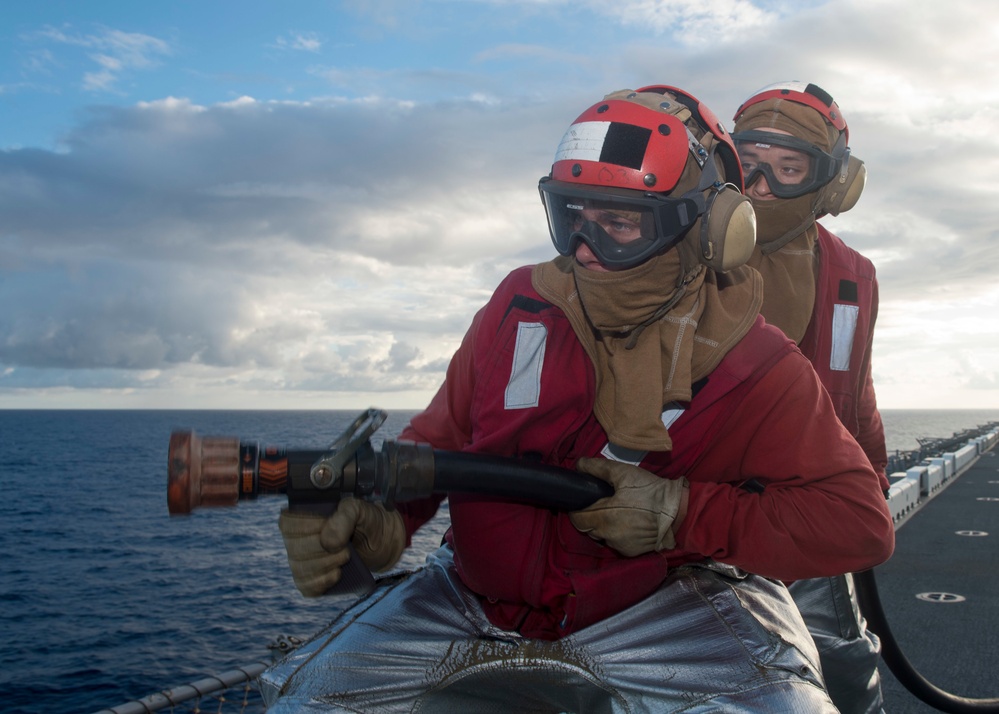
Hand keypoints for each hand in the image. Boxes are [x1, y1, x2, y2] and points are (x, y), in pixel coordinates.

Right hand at [278, 499, 405, 596]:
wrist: (383, 541)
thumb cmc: (366, 521)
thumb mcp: (359, 509)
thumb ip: (343, 517)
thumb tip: (326, 542)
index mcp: (304, 516)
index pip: (287, 523)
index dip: (306, 527)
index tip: (328, 526)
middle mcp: (298, 539)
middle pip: (295, 549)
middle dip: (322, 550)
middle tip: (346, 547)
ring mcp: (303, 561)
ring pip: (300, 569)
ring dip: (325, 565)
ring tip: (347, 557)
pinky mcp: (313, 580)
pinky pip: (306, 587)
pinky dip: (321, 583)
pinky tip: (337, 575)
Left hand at [569, 457, 687, 556]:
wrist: (678, 513)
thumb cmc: (650, 491)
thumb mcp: (624, 473)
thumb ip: (598, 468)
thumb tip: (579, 464)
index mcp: (605, 516)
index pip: (577, 519)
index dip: (577, 510)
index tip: (582, 502)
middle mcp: (609, 535)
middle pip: (588, 529)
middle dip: (589, 518)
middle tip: (600, 505)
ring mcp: (620, 546)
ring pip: (601, 537)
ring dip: (603, 527)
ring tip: (615, 513)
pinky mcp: (630, 552)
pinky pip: (616, 543)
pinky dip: (617, 535)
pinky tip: (628, 524)